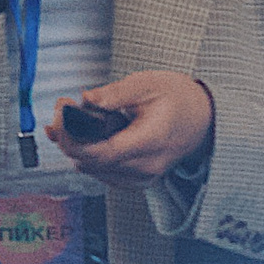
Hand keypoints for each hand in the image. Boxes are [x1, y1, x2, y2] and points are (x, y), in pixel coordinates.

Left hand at [49, 72, 214, 185]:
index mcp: (149, 142)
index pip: (100, 153)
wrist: (204, 118)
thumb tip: (86, 99)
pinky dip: (89, 154)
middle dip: (69, 137)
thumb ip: (115, 93)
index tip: (60, 115)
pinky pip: (103, 172)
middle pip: (91, 163)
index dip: (72, 138)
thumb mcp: (147, 84)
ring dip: (77, 146)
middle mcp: (145, 167)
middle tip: (62, 108)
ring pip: (93, 170)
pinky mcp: (136, 179)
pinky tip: (85, 133)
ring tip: (73, 116)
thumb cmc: (179, 99)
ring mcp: (141, 177)